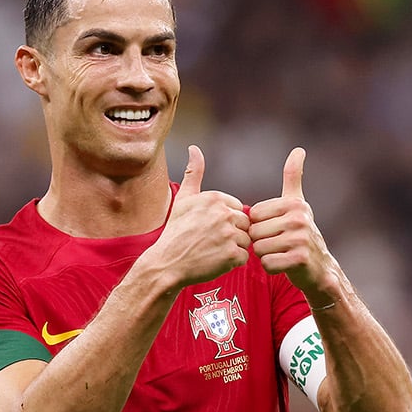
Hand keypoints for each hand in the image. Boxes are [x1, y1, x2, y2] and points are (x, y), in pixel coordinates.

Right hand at [146, 145, 249, 288]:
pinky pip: (244, 257)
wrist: (167, 263)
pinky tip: (215, 261)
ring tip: (212, 251)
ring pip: (245, 240)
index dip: (225, 221)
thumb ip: (194, 173)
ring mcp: (229, 235)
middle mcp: (224, 214)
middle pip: (243, 224)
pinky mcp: (232, 255)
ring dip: (233, 248)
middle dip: (231, 234)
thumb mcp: (183, 199)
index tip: (209, 229)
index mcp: (215, 198)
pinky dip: (233, 262)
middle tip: (211, 242)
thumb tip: (194, 148)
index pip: (237, 208)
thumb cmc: (175, 232)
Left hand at [248, 147, 337, 297]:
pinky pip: (267, 263)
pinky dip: (271, 268)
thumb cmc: (300, 234)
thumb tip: (299, 149)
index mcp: (294, 203)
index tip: (276, 229)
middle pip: (255, 232)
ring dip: (265, 255)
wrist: (319, 267)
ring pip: (259, 249)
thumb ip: (293, 177)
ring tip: (281, 253)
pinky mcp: (300, 259)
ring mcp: (301, 239)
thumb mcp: (297, 203)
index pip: (254, 215)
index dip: (260, 225)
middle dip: (261, 242)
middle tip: (279, 244)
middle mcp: (299, 218)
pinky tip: (283, 265)